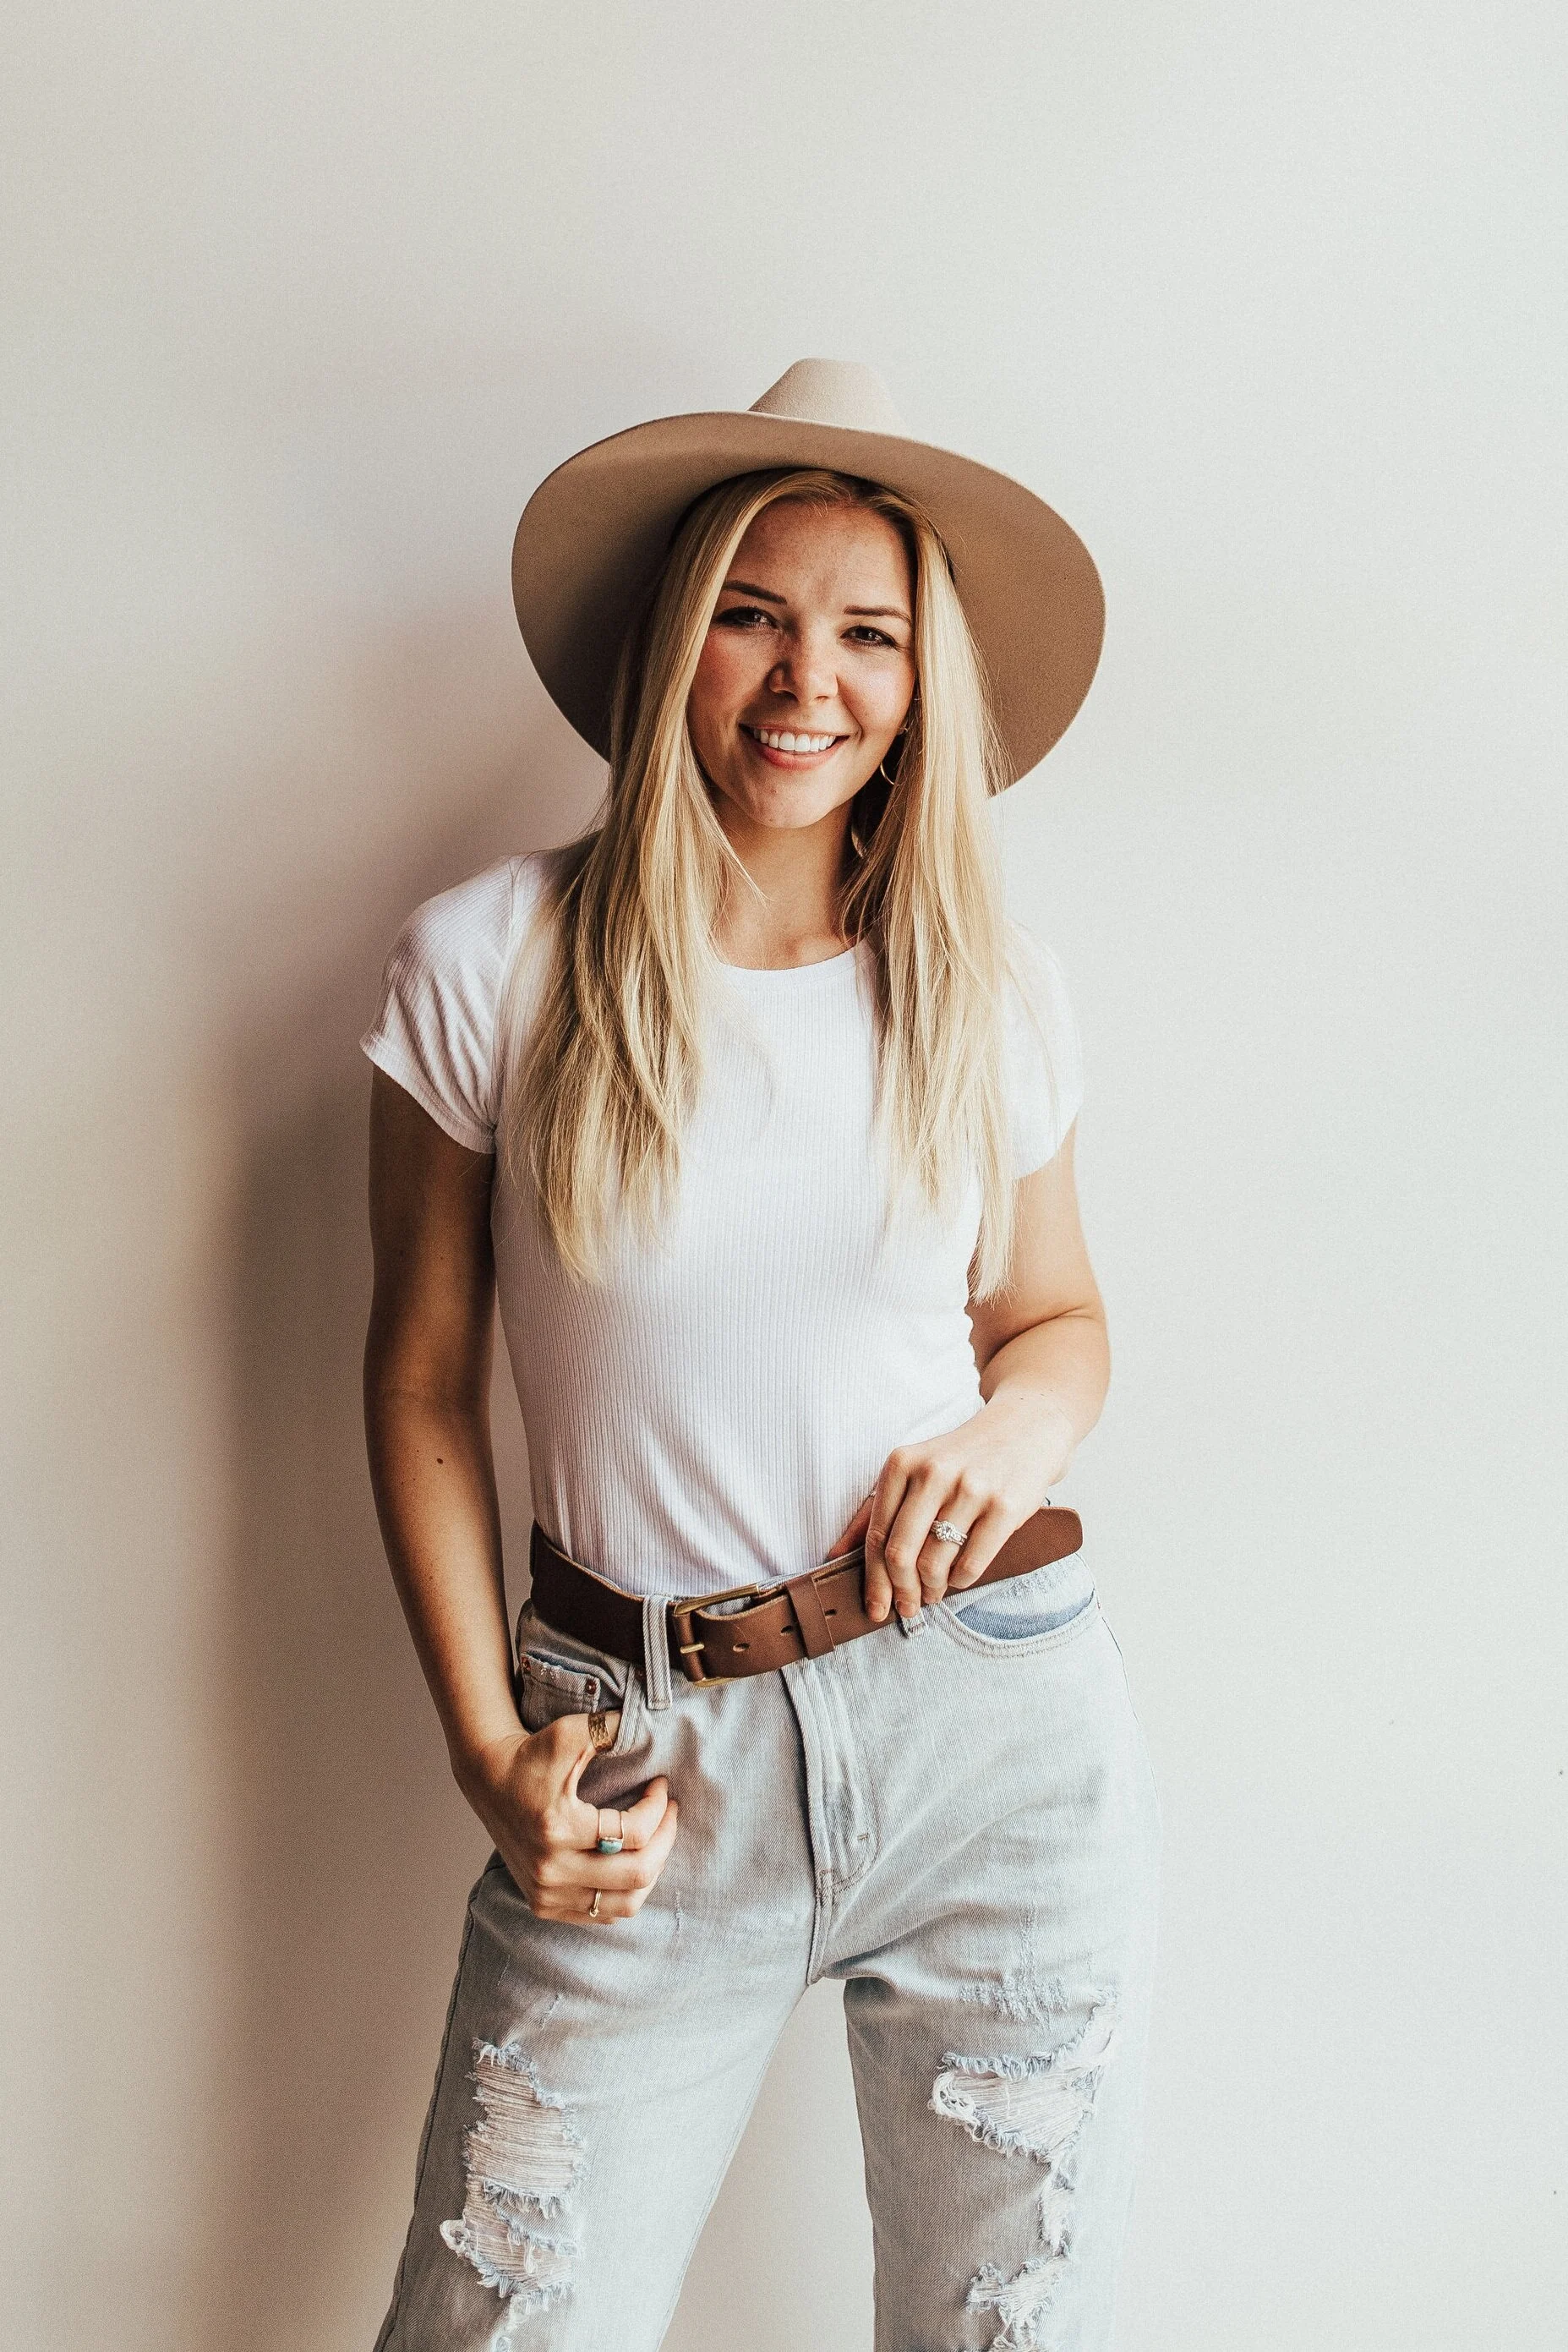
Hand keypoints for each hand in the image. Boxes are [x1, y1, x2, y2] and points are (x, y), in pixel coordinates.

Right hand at [460, 1716, 678, 1924]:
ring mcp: (546, 1893)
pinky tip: (631, 1861)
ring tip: (656, 1840)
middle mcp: (550, 1869)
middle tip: (671, 1813)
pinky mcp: (543, 1904)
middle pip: (636, 1874)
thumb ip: (609, 1728)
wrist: (489, 1780)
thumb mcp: (569, 1732)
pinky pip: (601, 1914)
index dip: (658, 1807)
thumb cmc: (532, 1754)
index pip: (633, 1833)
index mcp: (558, 1828)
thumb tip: (648, 1727)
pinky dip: (625, 1892)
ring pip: (625, 1904)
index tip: (661, 1785)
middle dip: (665, 1840)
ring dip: (651, 1871)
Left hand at [826, 1389, 1076, 1624]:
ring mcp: (971, 1489)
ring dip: (931, 1589)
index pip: (876, 1534)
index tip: (875, 1607)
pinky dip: (960, 1581)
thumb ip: (875, 1508)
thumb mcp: (914, 1468)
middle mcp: (933, 1473)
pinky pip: (971, 1564)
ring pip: (933, 1563)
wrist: (1026, 1427)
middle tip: (908, 1607)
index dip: (873, 1580)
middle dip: (900, 1592)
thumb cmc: (963, 1457)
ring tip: (935, 1590)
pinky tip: (960, 1576)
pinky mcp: (1004, 1506)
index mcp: (902, 1463)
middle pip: (900, 1554)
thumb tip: (835, 1553)